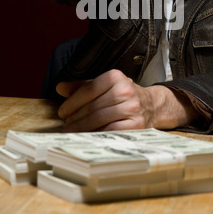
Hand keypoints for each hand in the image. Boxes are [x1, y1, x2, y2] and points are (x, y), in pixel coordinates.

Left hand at [56, 69, 199, 131]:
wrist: (152, 105)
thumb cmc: (123, 96)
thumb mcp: (105, 85)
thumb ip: (82, 86)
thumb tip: (60, 88)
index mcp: (116, 77)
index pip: (88, 89)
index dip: (72, 102)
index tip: (62, 112)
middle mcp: (125, 90)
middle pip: (92, 106)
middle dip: (75, 118)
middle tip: (65, 126)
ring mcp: (132, 108)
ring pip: (99, 119)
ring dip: (82, 128)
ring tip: (72, 132)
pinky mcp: (136, 124)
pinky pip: (110, 131)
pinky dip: (96, 135)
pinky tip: (87, 137)